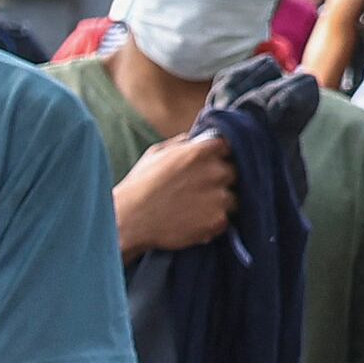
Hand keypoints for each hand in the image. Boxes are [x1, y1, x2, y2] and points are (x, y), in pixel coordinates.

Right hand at [115, 130, 236, 254]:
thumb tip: (195, 139)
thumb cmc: (138, 186)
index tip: (211, 164)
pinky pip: (225, 220)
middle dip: (221, 180)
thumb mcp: (155, 154)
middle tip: (201, 190)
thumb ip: (181, 144)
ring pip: (233, 198)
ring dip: (219, 203)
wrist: (128, 220)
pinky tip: (193, 222)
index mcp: (201, 152)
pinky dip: (212, 223)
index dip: (220, 157)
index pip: (229, 147)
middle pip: (234, 173)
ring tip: (195, 209)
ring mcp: (219, 197)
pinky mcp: (217, 221)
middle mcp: (215, 172)